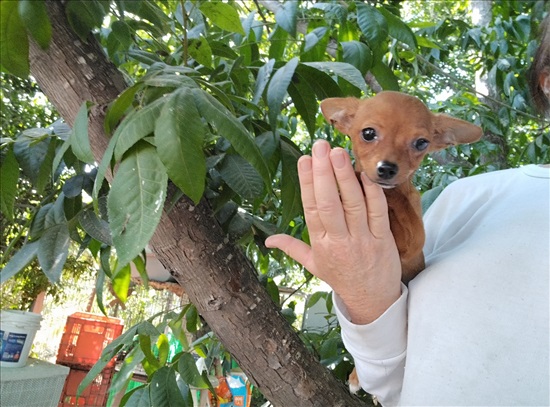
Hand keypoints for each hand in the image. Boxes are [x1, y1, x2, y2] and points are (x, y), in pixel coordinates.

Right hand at [265, 140, 401, 323]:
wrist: (372, 300)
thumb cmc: (341, 278)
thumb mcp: (313, 265)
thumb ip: (291, 248)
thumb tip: (268, 240)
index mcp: (320, 244)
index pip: (311, 209)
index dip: (307, 183)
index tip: (304, 160)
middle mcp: (340, 241)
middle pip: (330, 203)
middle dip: (324, 173)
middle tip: (320, 146)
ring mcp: (363, 239)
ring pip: (353, 204)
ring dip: (346, 176)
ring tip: (339, 152)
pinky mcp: (383, 239)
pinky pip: (377, 212)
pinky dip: (372, 191)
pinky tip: (365, 172)